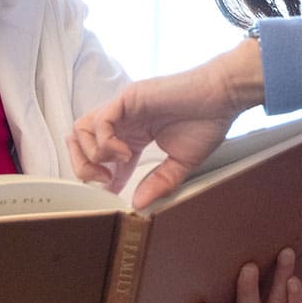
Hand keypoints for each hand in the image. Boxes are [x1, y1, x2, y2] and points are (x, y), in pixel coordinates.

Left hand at [68, 39, 264, 208]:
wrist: (222, 97)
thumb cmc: (206, 122)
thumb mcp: (181, 164)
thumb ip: (159, 183)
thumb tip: (139, 205)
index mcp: (133, 134)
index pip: (100, 155)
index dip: (99, 177)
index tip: (110, 193)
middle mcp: (123, 120)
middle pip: (80, 141)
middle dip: (84, 165)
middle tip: (105, 180)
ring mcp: (123, 108)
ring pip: (81, 130)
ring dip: (93, 153)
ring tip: (117, 163)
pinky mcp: (127, 98)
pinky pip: (100, 121)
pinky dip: (106, 142)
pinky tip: (126, 152)